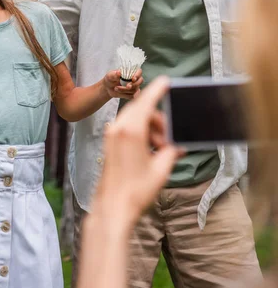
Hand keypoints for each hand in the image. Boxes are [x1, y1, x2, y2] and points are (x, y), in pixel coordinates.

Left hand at [93, 76, 182, 229]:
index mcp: (131, 130)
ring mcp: (111, 134)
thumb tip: (179, 146)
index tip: (165, 81)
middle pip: (142, 110)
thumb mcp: (162, 169)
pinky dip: (140, 132)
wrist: (112, 207)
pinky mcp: (109, 142)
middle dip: (159, 119)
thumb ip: (172, 151)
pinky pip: (127, 127)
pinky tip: (150, 150)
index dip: (157, 90)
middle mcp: (118, 128)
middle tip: (170, 137)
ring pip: (135, 119)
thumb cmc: (136, 190)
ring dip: (150, 127)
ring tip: (161, 148)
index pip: (146, 101)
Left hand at [103, 69, 142, 99]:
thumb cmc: (110, 79)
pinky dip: (125, 95)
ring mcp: (134, 87)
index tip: (133, 79)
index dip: (138, 75)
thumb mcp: (110, 75)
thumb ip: (114, 74)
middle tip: (127, 86)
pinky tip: (119, 92)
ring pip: (135, 90)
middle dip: (133, 85)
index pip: (139, 71)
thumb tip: (119, 73)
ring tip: (116, 88)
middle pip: (140, 81)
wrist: (108, 87)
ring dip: (125, 90)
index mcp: (130, 72)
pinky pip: (132, 96)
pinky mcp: (131, 94)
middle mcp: (134, 79)